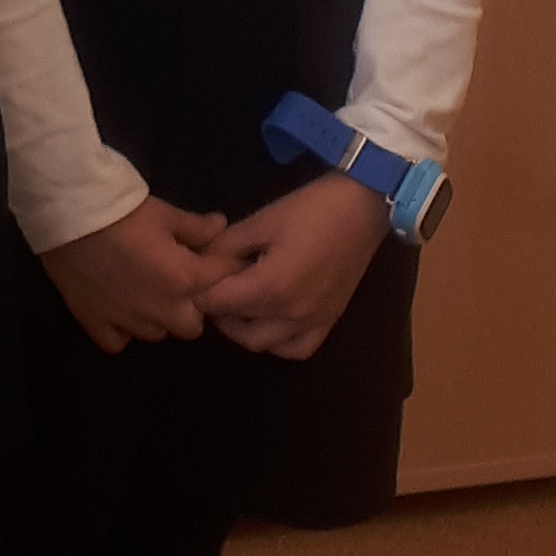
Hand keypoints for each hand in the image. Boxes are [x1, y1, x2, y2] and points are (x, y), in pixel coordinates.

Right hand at [38, 196, 231, 354]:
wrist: (70, 214)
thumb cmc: (123, 210)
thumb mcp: (166, 214)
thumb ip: (197, 229)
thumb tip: (220, 229)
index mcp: (185, 279)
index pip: (221, 284)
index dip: (223, 272)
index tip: (215, 263)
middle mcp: (162, 309)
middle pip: (192, 326)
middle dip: (191, 307)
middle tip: (177, 283)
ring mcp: (128, 321)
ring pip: (156, 334)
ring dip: (156, 317)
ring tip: (143, 292)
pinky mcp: (96, 324)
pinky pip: (117, 342)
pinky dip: (121, 330)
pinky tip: (117, 309)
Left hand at [198, 174, 386, 360]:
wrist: (362, 207)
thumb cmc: (311, 209)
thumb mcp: (261, 221)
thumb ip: (226, 246)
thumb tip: (201, 260)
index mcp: (270, 286)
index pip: (218, 303)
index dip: (200, 292)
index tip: (193, 279)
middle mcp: (291, 313)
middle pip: (238, 328)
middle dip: (218, 312)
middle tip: (213, 288)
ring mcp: (313, 321)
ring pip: (264, 344)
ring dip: (244, 330)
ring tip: (238, 305)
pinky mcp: (330, 320)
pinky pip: (298, 348)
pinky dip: (279, 343)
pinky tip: (271, 323)